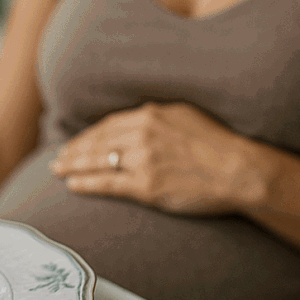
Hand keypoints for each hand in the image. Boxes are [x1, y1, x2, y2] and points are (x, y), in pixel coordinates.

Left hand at [49, 101, 266, 214]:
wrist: (241, 169)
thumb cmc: (220, 144)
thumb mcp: (187, 115)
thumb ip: (159, 116)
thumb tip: (141, 117)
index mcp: (151, 114)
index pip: (109, 124)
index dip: (89, 135)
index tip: (77, 141)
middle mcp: (142, 133)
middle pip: (97, 141)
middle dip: (74, 150)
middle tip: (58, 158)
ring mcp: (143, 160)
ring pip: (97, 161)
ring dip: (73, 166)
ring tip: (58, 170)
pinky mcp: (146, 185)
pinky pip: (107, 183)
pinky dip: (86, 184)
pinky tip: (73, 185)